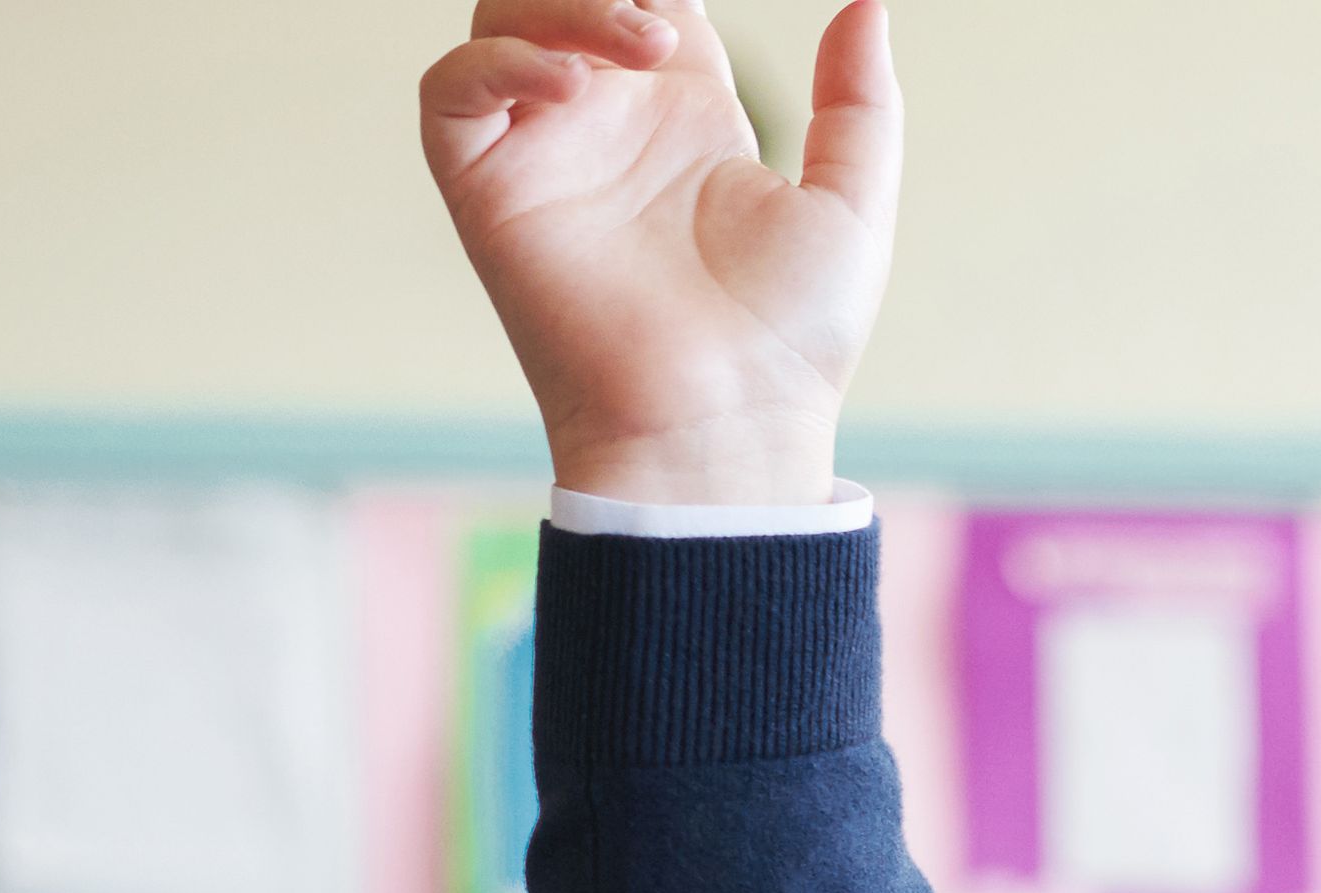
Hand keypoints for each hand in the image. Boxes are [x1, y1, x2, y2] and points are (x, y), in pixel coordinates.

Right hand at [419, 0, 900, 509]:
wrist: (729, 423)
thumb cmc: (789, 343)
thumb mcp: (851, 207)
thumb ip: (859, 103)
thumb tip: (869, 3)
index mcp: (685, 107)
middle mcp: (607, 116)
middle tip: (663, 17)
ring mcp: (543, 147)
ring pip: (504, 14)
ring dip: (566, 2)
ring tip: (645, 44)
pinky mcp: (488, 189)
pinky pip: (451, 89)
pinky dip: (498, 62)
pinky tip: (571, 84)